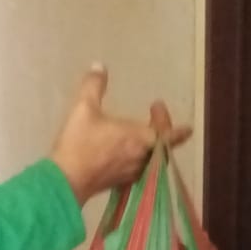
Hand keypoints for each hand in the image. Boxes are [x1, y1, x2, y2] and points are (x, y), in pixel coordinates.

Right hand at [50, 67, 191, 203]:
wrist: (66, 181)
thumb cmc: (80, 142)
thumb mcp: (84, 108)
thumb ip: (94, 86)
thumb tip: (99, 66)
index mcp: (140, 138)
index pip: (169, 134)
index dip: (178, 129)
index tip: (184, 124)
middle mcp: (142, 158)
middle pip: (162, 148)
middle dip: (163, 134)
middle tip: (155, 119)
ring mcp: (131, 173)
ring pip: (151, 160)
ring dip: (152, 148)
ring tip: (144, 137)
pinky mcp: (120, 183)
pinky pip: (139, 170)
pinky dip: (140, 160)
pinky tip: (130, 156)